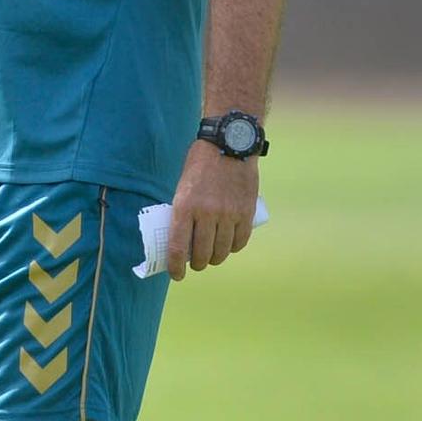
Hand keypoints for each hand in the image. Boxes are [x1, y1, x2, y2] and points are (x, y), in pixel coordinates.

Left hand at [166, 142, 258, 280]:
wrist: (228, 146)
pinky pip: (240, 241)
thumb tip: (181, 236)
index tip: (175, 275)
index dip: (175, 266)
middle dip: (197, 264)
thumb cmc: (199, 165)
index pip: (177, 247)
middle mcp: (206, 213)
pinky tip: (228, 246)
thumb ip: (183, 210)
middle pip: (201, 254)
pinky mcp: (246, 213)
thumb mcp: (182, 186)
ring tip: (211, 256)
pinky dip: (233, 248)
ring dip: (215, 259)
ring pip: (222, 251)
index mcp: (184, 206)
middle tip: (195, 263)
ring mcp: (228, 214)